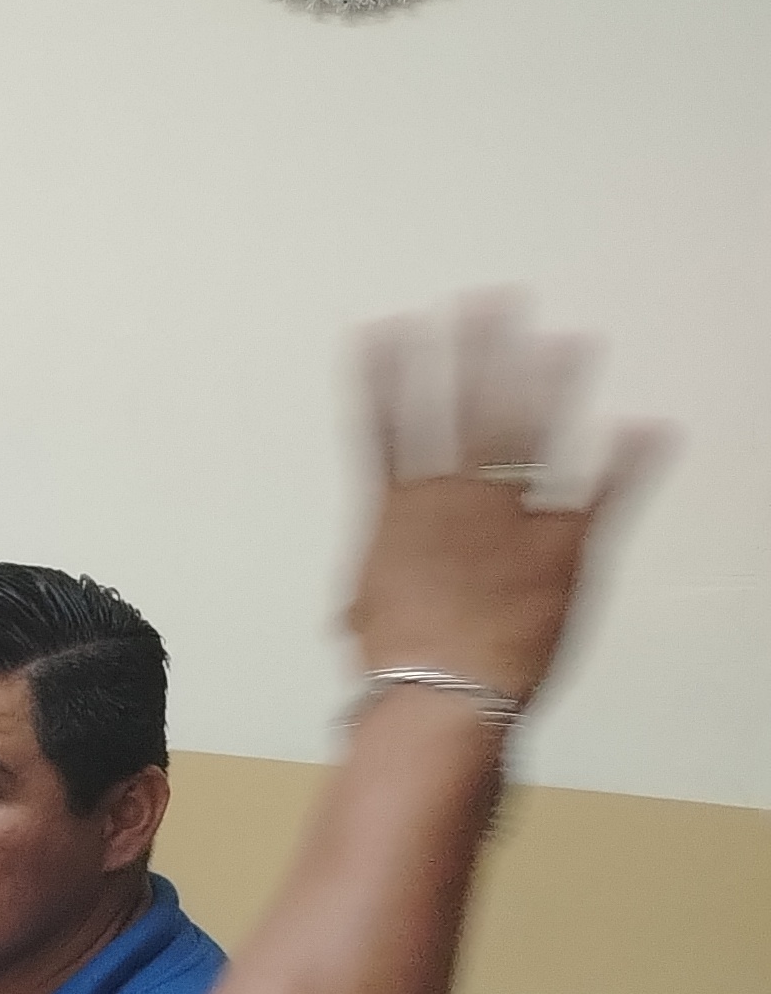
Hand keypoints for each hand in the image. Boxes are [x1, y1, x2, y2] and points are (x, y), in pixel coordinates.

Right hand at [349, 296, 660, 708]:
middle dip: (475, 351)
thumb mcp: (362, 611)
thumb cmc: (393, 660)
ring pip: (527, 437)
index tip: (386, 328)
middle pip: (463, 410)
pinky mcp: (561, 550)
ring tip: (560, 339)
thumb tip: (351, 605)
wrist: (438, 691)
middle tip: (486, 302)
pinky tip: (643, 427)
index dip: (386, 374)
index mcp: (399, 509)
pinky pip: (600, 497)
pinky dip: (626, 463)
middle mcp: (452, 499)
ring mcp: (508, 519)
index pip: (386, 425)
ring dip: (547, 384)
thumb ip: (375, 582)